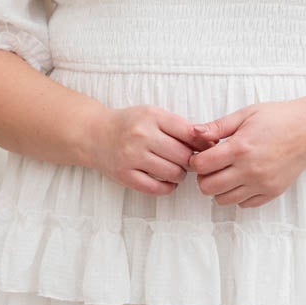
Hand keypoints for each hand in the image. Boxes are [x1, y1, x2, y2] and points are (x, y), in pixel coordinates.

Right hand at [85, 103, 203, 194]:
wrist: (95, 135)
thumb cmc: (130, 125)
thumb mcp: (153, 115)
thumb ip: (180, 127)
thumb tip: (211, 142)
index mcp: (152, 116)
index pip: (190, 133)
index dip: (203, 144)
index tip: (205, 149)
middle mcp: (141, 135)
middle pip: (184, 156)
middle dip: (191, 161)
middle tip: (188, 161)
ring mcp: (131, 156)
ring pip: (173, 173)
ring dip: (180, 175)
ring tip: (176, 170)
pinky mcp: (124, 175)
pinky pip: (157, 189)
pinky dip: (168, 187)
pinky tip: (167, 181)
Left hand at [187, 99, 305, 205]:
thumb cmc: (279, 118)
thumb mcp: (246, 114)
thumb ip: (218, 126)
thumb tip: (194, 132)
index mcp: (240, 148)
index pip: (202, 166)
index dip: (196, 161)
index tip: (201, 156)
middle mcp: (250, 170)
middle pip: (208, 188)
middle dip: (204, 177)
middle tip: (211, 166)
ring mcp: (261, 184)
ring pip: (223, 200)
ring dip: (219, 188)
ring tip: (226, 173)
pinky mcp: (271, 192)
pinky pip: (244, 204)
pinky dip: (238, 195)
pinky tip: (242, 180)